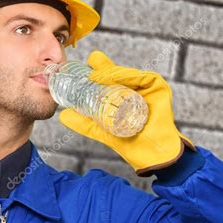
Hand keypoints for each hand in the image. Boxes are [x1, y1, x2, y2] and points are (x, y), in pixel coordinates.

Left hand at [58, 51, 195, 175]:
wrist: (150, 155)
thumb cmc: (131, 144)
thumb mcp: (102, 131)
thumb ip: (84, 123)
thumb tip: (63, 116)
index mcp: (124, 95)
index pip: (109, 79)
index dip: (96, 71)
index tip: (82, 68)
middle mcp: (136, 89)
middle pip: (117, 74)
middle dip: (101, 68)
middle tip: (88, 66)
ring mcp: (148, 88)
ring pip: (127, 75)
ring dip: (111, 72)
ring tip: (96, 76)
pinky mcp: (158, 88)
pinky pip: (142, 77)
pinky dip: (127, 76)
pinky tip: (114, 77)